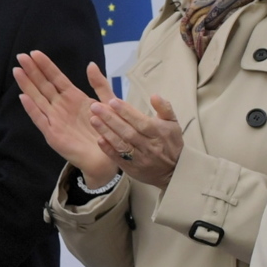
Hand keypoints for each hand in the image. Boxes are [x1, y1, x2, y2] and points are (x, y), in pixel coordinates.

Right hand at [12, 51, 119, 185]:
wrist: (108, 157)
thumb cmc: (107, 131)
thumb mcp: (108, 103)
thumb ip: (99, 84)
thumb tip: (90, 64)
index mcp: (73, 98)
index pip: (56, 78)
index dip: (45, 66)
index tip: (35, 53)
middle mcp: (61, 107)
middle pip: (43, 86)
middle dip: (32, 71)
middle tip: (20, 56)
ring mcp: (55, 120)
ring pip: (38, 99)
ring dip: (27, 86)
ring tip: (17, 71)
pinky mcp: (53, 135)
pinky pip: (40, 120)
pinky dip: (32, 109)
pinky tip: (24, 98)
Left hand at [86, 72, 184, 189]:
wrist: (173, 171)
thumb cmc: (171, 143)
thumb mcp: (173, 123)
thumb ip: (164, 108)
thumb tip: (154, 96)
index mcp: (159, 133)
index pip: (141, 122)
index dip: (126, 112)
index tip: (112, 101)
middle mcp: (149, 146)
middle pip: (128, 132)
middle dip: (111, 119)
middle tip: (95, 107)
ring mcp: (140, 159)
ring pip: (121, 145)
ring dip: (106, 132)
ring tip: (93, 119)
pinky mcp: (132, 168)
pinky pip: (118, 158)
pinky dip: (108, 149)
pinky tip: (98, 139)